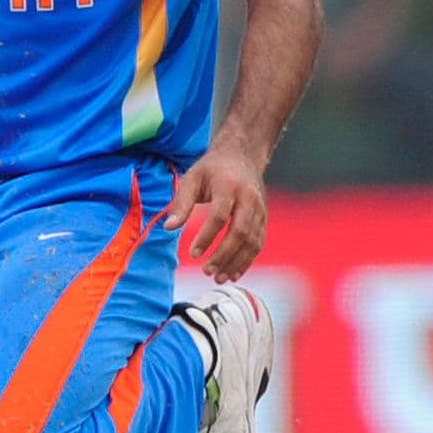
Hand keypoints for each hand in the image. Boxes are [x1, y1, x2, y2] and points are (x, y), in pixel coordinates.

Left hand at [161, 142, 268, 281]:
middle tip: (206, 271)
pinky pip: (258, 242)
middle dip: (223, 255)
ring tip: (219, 277)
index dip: (206, 237)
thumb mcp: (192, 179)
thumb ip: (181, 203)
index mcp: (229, 186)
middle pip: (240, 232)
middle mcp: (248, 198)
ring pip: (252, 241)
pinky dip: (248, 260)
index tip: (193, 254)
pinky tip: (234, 272)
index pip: (219, 216)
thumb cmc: (212, 169)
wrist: (242, 155)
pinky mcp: (264, 217)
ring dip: (236, 262)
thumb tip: (168, 227)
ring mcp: (259, 209)